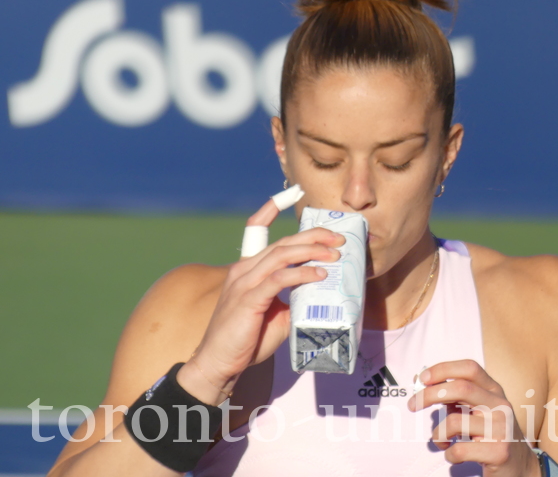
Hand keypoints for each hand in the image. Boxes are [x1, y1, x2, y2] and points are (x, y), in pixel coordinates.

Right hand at [179, 197, 344, 403]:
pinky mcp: (248, 299)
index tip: (292, 193)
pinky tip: (319, 274)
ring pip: (283, 254)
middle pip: (283, 242)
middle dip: (313, 235)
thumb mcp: (275, 316)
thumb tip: (317, 297)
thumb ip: (292, 301)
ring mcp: (244, 282)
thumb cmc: (245, 342)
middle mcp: (244, 270)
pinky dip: (302, 273)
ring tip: (335, 254)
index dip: (271, 208)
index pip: (256, 228)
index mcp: (247, 269)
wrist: (218, 365)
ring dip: (312, 251)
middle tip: (338, 237)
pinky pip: (280, 279)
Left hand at [408, 360, 540, 476]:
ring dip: (438, 433)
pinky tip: (454, 456)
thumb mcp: (480, 411)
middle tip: (412, 405)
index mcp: (495, 391)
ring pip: (455, 422)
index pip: (469, 368)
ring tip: (440, 440)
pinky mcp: (499, 452)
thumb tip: (423, 383)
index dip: (444, 369)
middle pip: (460, 388)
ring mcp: (502, 429)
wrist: (522, 467)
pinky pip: (459, 450)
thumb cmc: (492, 435)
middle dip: (429, 395)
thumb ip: (457, 397)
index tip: (423, 378)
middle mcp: (501, 406)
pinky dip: (449, 454)